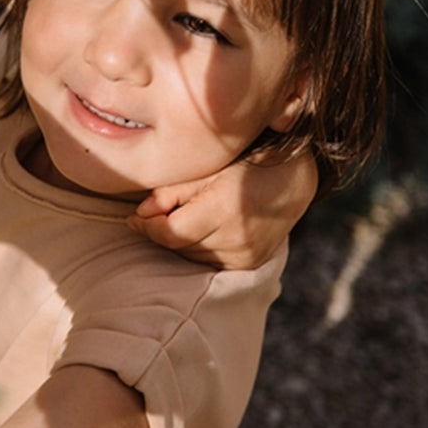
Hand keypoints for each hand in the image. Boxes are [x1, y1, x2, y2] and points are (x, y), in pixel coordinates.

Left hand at [127, 150, 318, 269]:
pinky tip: (202, 229)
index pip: (171, 232)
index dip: (147, 227)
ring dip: (180, 240)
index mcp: (226, 209)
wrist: (293, 178)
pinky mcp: (250, 264)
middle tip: (157, 212)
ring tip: (184, 216)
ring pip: (192, 256)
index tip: (133, 218)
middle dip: (163, 230)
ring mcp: (246, 255)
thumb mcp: (207, 168)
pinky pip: (210, 261)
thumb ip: (172, 191)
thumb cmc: (246, 163)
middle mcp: (238, 237)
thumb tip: (141, 214)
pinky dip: (199, 248)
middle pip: (180, 246)